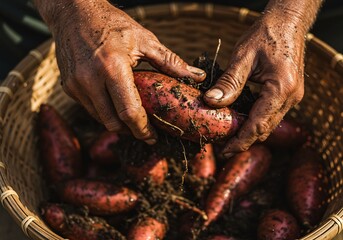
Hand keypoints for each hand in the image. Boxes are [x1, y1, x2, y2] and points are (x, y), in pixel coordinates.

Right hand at [48, 0, 204, 143]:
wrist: (74, 12)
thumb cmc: (112, 23)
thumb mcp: (145, 39)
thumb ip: (171, 62)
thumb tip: (198, 76)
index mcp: (112, 67)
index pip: (129, 112)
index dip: (143, 129)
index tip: (153, 137)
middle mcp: (90, 79)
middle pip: (113, 122)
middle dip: (131, 132)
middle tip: (146, 132)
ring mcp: (76, 85)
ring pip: (100, 119)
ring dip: (118, 124)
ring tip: (133, 121)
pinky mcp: (68, 87)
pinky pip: (90, 109)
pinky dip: (105, 113)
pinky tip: (116, 106)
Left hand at [204, 12, 305, 156]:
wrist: (288, 21)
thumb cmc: (266, 34)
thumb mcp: (243, 57)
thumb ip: (229, 82)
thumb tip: (210, 102)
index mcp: (281, 89)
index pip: (258, 125)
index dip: (239, 141)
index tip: (224, 152)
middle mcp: (291, 97)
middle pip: (265, 129)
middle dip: (244, 141)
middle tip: (222, 147)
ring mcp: (293, 96)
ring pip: (269, 124)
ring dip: (250, 133)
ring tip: (228, 137)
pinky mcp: (290, 93)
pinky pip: (272, 114)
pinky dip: (256, 121)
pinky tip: (241, 121)